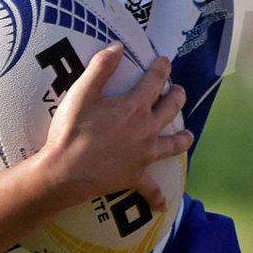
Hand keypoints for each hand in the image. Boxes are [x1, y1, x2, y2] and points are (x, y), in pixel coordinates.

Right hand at [35, 46, 192, 213]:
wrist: (65, 171)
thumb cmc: (71, 131)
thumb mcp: (82, 93)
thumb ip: (100, 67)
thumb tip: (117, 46)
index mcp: (134, 107)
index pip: (155, 81)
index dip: (162, 68)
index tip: (165, 61)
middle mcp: (146, 129)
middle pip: (171, 109)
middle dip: (177, 96)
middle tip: (178, 91)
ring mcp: (144, 154)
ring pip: (173, 145)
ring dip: (183, 139)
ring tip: (188, 135)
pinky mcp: (135, 176)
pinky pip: (151, 189)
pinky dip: (157, 198)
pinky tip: (163, 205)